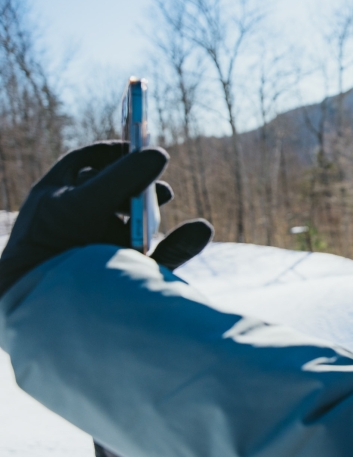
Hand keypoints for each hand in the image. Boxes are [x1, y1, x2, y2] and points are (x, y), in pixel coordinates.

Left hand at [0, 141, 213, 297]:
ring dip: (154, 212)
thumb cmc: (53, 252)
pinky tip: (199, 230)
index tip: (138, 145)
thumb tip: (160, 153)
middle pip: (114, 192)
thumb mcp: (83, 203)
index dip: (113, 151)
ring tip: (162, 204)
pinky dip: (184, 242)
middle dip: (140, 183)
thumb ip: (123, 175)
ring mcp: (103, 250)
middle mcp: (77, 223)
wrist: (49, 312)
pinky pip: (162, 254)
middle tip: (156, 180)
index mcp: (56, 198)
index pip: (85, 163)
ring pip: (136, 223)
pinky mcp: (129, 275)